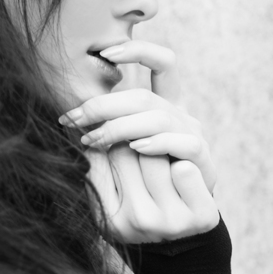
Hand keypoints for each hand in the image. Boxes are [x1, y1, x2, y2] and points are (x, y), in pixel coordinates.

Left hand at [58, 40, 218, 243]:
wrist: (176, 223)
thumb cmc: (143, 186)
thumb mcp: (120, 153)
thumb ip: (104, 131)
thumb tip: (68, 117)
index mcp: (166, 105)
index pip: (162, 63)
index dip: (139, 50)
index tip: (105, 52)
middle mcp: (182, 116)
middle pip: (145, 96)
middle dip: (104, 105)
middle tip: (73, 120)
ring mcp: (194, 137)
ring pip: (159, 116)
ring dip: (120, 127)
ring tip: (93, 141)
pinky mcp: (204, 162)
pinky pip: (185, 143)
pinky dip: (159, 142)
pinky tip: (137, 147)